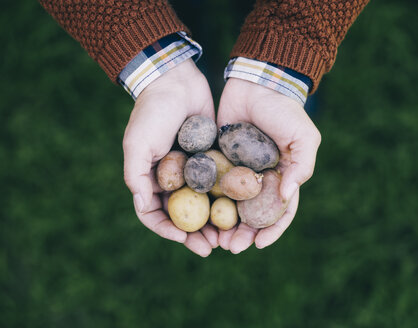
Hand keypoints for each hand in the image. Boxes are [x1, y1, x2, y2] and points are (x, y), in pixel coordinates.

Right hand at [123, 59, 217, 256]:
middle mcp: (171, 179)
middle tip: (212, 246)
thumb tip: (142, 206)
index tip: (185, 239)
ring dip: (213, 222)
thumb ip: (135, 175)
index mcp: (150, 179)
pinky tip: (240, 210)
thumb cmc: (152, 112)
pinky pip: (219, 184)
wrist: (176, 81)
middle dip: (195, 233)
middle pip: (183, 215)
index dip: (167, 230)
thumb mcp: (137, 143)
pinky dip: (227, 199)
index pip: (154, 214)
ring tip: (228, 236)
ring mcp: (192, 171)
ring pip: (203, 205)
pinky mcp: (211, 159)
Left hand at [217, 78, 320, 252]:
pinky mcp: (218, 160)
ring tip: (215, 239)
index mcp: (282, 177)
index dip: (271, 230)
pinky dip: (208, 201)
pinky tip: (200, 214)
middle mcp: (259, 178)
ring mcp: (238, 170)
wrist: (256, 83)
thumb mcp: (304, 138)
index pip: (279, 211)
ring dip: (224, 224)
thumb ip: (300, 167)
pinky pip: (212, 184)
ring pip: (230, 205)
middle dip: (243, 233)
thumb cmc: (284, 111)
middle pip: (251, 214)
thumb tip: (286, 198)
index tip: (259, 245)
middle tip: (231, 247)